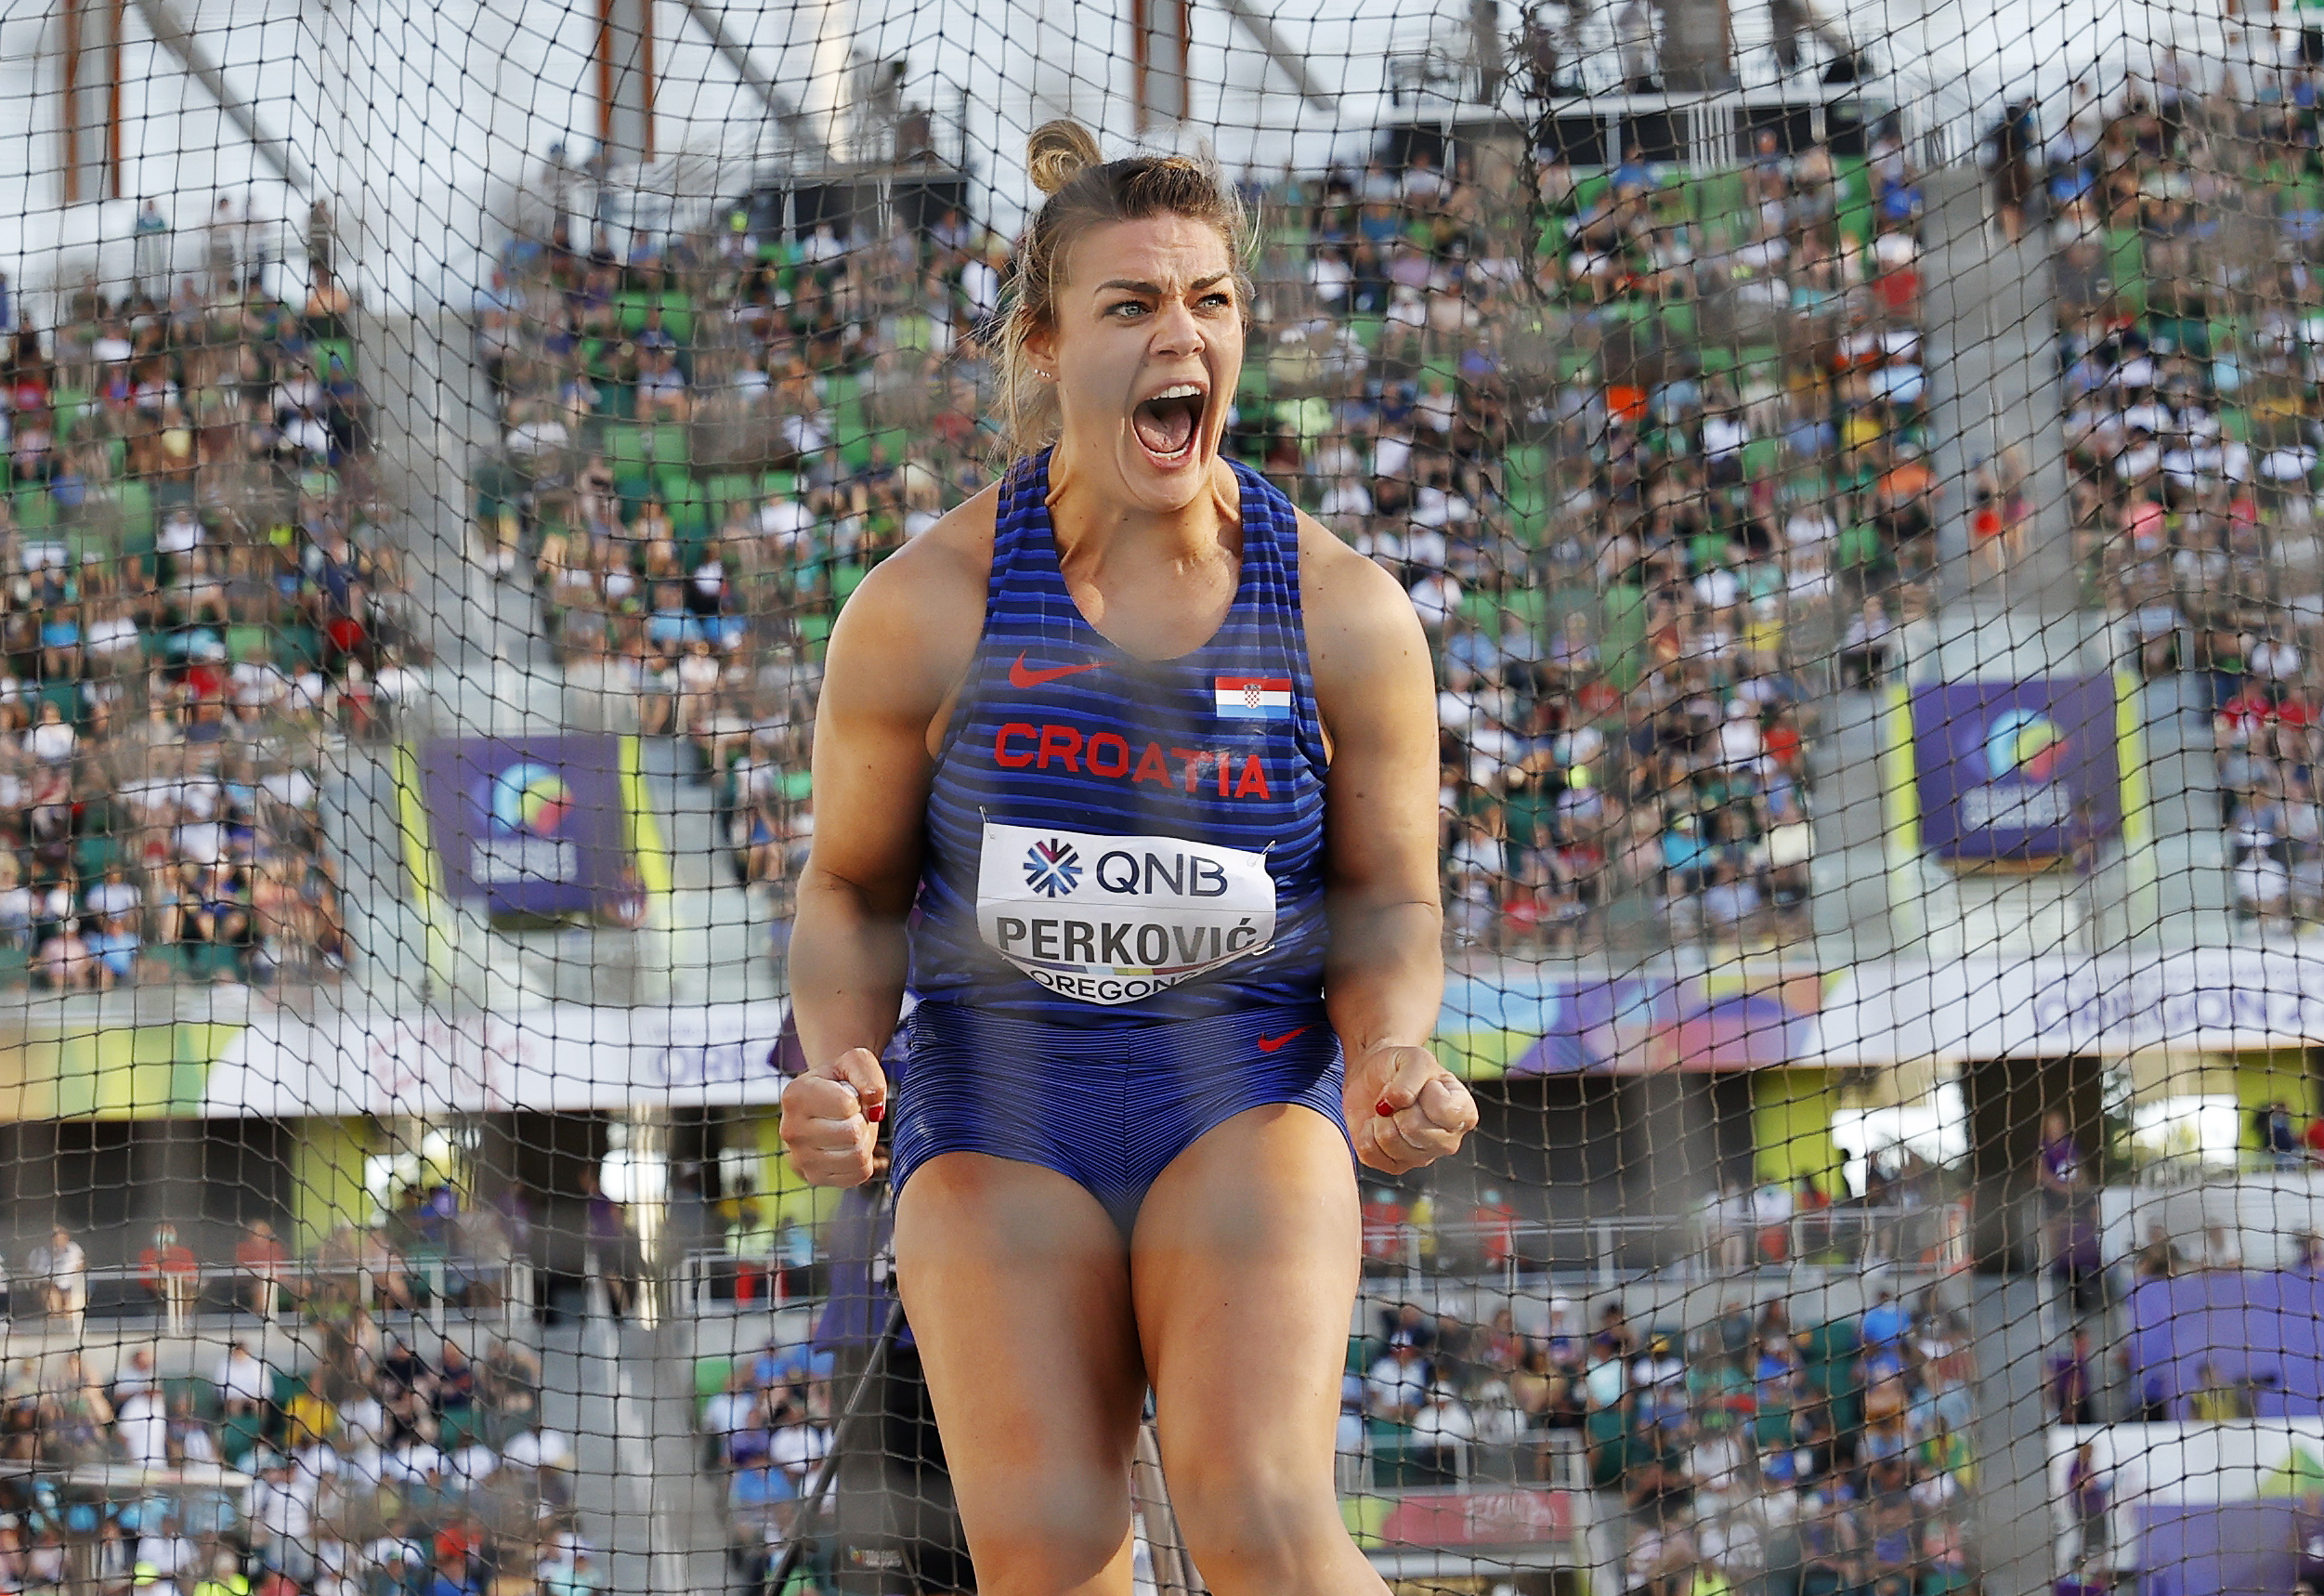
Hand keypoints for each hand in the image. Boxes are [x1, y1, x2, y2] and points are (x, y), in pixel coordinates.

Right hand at [781, 1047, 887, 1187]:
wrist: (828, 1103)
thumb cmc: (842, 1080)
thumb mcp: (856, 1062)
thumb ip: (868, 1074)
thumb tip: (874, 1109)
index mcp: (795, 1095)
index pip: (847, 1105)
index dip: (858, 1099)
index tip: (848, 1096)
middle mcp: (790, 1130)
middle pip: (852, 1134)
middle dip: (862, 1121)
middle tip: (853, 1115)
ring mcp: (800, 1158)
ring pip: (857, 1156)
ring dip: (865, 1141)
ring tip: (851, 1129)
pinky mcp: (815, 1178)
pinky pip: (858, 1174)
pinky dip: (864, 1159)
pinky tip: (849, 1146)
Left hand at [1347, 1044, 1476, 1174]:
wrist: (1373, 1076)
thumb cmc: (1402, 1067)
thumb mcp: (1414, 1058)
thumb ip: (1412, 1076)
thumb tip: (1395, 1104)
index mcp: (1464, 1113)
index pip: (1445, 1110)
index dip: (1426, 1091)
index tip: (1425, 1084)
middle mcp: (1448, 1141)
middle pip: (1414, 1128)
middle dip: (1399, 1105)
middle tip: (1401, 1098)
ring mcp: (1422, 1158)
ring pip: (1390, 1141)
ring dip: (1381, 1117)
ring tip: (1389, 1109)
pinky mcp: (1394, 1167)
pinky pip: (1370, 1153)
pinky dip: (1366, 1131)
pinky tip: (1378, 1123)